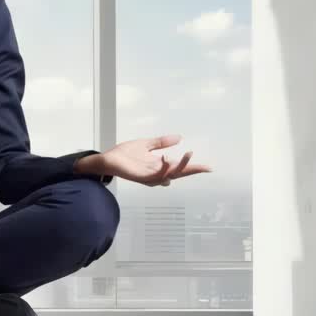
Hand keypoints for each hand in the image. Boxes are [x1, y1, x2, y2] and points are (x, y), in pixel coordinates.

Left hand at [80, 134, 211, 186]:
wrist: (107, 159)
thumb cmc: (124, 154)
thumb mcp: (146, 144)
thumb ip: (161, 142)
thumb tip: (179, 137)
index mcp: (159, 166)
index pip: (180, 167)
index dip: (193, 167)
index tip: (208, 167)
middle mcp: (157, 173)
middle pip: (180, 173)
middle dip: (193, 170)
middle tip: (206, 167)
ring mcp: (151, 177)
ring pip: (171, 175)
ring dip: (181, 166)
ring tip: (189, 155)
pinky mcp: (142, 178)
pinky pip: (156, 176)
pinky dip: (163, 168)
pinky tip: (166, 158)